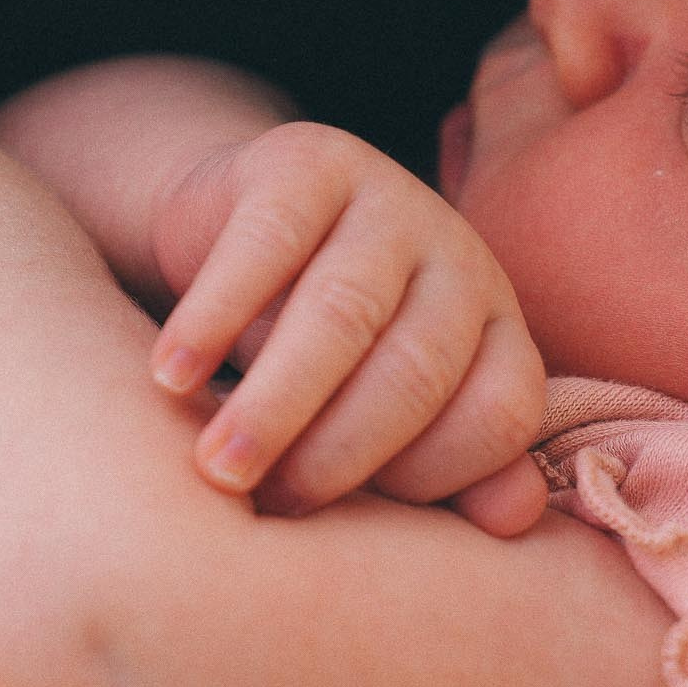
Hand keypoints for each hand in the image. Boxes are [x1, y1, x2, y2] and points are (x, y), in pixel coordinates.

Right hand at [148, 124, 548, 533]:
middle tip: (265, 506)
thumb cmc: (322, 360)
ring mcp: (391, 202)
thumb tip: (514, 519)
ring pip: (345, 311)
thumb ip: (449, 474)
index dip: (429, 479)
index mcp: (499, 332)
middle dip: (340, 452)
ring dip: (279, 400)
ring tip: (217, 466)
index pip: (498, 414)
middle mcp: (462, 261)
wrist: (237, 231)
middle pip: (419, 369)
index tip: (347, 526)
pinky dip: (215, 317)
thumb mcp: (384, 422)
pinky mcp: (310, 160)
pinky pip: (267, 243)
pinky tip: (173, 376)